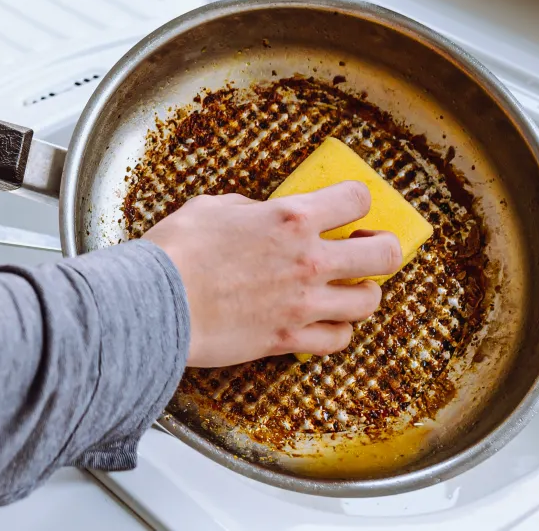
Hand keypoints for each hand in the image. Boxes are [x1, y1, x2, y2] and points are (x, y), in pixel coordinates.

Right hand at [142, 182, 401, 366]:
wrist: (155, 302)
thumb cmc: (176, 252)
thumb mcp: (211, 207)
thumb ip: (248, 209)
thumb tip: (258, 215)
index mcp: (291, 218)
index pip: (356, 199)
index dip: (358, 200)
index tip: (350, 207)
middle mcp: (308, 260)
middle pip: (383, 254)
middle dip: (381, 247)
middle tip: (366, 248)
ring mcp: (303, 304)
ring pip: (367, 302)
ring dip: (361, 293)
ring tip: (348, 289)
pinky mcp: (288, 339)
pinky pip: (337, 340)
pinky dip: (335, 331)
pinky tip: (323, 322)